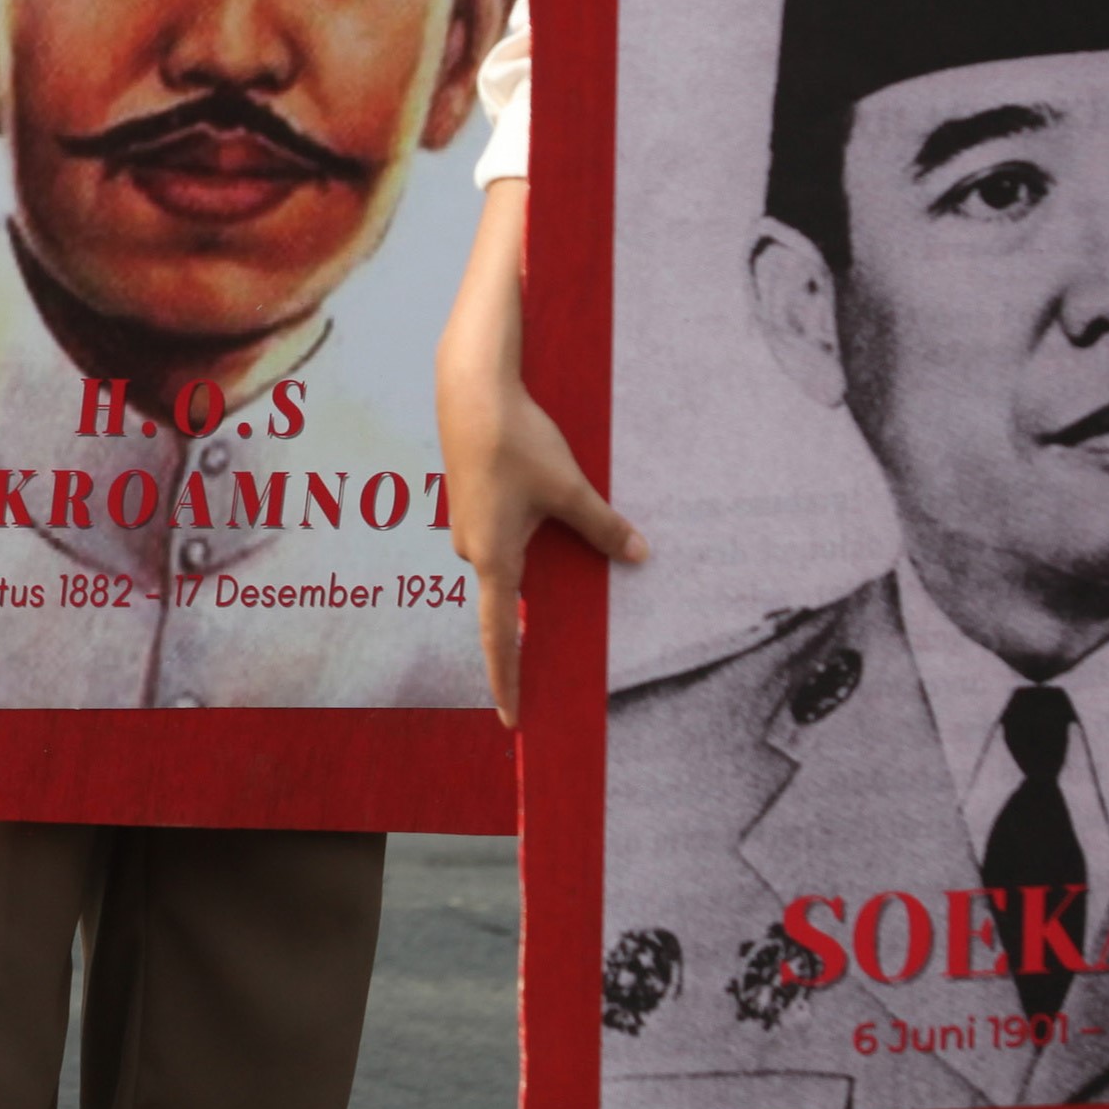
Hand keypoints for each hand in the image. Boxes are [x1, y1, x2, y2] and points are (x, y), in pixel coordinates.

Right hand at [436, 179, 644, 726]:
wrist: (469, 388)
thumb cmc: (516, 441)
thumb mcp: (570, 488)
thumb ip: (603, 528)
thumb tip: (639, 555)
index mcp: (495, 559)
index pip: (502, 637)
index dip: (508, 681)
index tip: (512, 720)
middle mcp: (474, 550)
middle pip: (510, 600)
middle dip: (536, 617)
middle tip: (560, 634)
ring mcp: (469, 526)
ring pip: (510, 562)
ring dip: (537, 564)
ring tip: (562, 536)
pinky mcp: (473, 502)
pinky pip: (505, 538)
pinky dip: (528, 539)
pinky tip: (542, 507)